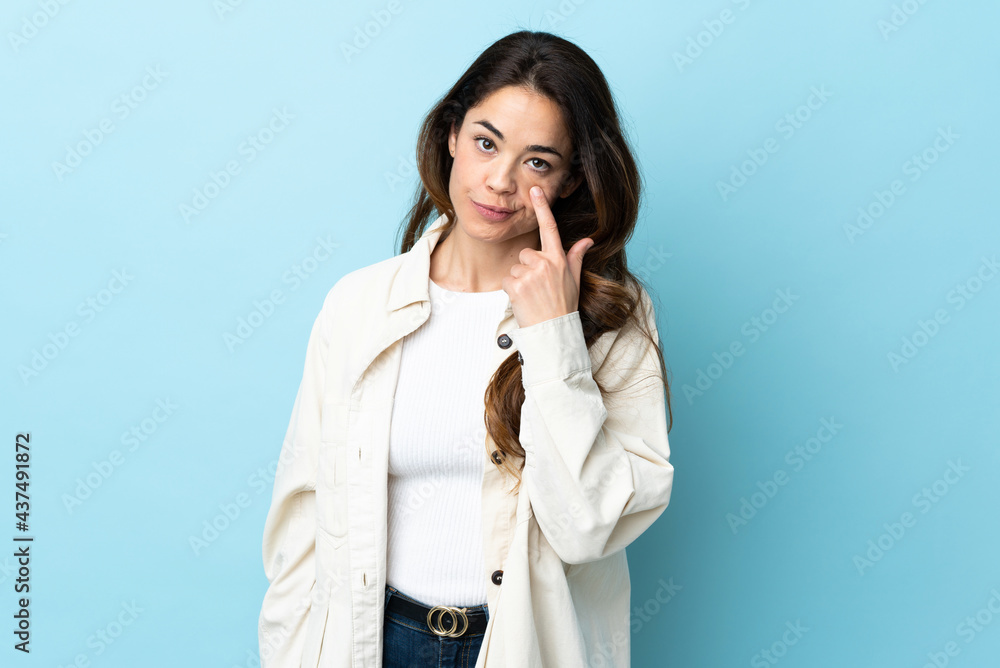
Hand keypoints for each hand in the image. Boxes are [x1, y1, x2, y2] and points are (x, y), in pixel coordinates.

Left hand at [502, 186, 593, 328]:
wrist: (553, 330)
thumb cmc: (563, 305)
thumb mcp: (574, 279)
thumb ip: (576, 256)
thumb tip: (587, 240)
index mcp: (558, 259)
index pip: (550, 228)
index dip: (542, 208)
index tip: (535, 191)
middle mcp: (545, 263)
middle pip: (526, 253)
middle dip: (527, 267)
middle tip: (537, 287)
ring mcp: (530, 273)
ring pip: (515, 267)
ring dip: (519, 280)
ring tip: (532, 295)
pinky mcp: (516, 285)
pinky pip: (507, 280)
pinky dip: (512, 290)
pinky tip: (523, 300)